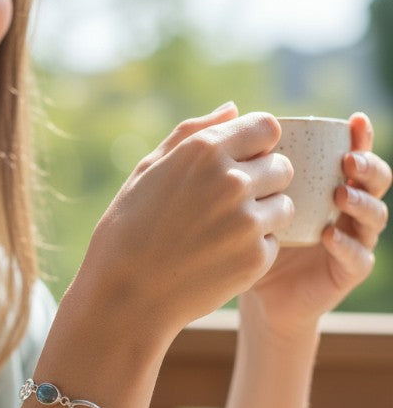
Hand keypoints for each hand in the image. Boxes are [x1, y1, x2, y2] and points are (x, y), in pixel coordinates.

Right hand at [77, 103, 292, 351]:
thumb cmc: (125, 234)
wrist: (123, 299)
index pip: (267, 127)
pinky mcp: (256, 257)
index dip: (256, 147)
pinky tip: (217, 261)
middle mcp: (231, 180)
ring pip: (283, 206)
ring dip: (262, 217)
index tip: (237, 166)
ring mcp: (246, 220)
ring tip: (220, 237)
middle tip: (225, 209)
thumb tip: (232, 108)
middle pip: (282, 166)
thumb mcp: (145, 175)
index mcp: (203, 151)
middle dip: (262, 183)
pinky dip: (252, 251)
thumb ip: (191, 135)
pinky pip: (273, 243)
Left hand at [243, 112, 391, 336]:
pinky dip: (346, 245)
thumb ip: (244, 158)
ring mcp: (351, 240)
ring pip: (374, 216)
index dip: (360, 138)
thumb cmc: (246, 238)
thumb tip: (232, 108)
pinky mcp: (346, 272)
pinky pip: (358, 257)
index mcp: (327, 187)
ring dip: (361, 202)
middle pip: (374, 181)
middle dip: (367, 167)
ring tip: (340, 194)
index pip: (353, 156)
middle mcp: (345, 211)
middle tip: (347, 161)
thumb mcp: (245, 197)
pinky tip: (328, 236)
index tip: (354, 121)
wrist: (250, 292)